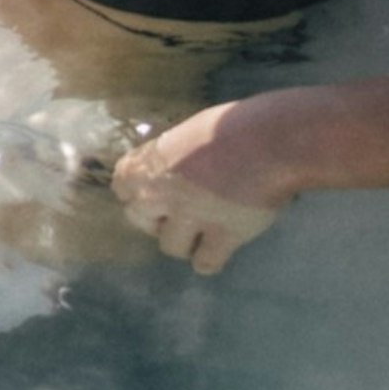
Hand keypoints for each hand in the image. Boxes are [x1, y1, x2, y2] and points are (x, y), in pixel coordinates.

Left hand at [111, 103, 300, 274]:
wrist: (267, 142)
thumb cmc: (230, 127)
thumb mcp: (186, 134)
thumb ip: (170, 159)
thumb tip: (169, 171)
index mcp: (150, 163)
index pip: (121, 188)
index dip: (138, 193)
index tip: (154, 193)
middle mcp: (161, 193)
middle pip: (139, 219)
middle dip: (156, 219)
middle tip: (179, 214)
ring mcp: (189, 218)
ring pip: (170, 247)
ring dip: (185, 241)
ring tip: (202, 231)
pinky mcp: (221, 237)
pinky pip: (204, 263)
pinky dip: (211, 259)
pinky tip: (219, 250)